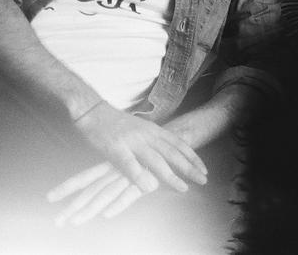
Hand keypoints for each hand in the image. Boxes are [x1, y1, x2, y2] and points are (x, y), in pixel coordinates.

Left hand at [47, 163, 142, 226]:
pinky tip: (106, 215)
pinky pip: (129, 195)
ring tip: (73, 223)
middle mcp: (115, 171)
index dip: (66, 188)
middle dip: (72, 207)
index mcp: (110, 166)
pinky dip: (117, 205)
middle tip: (56, 222)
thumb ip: (115, 175)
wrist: (173, 139)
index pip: (84, 178)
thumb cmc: (149, 154)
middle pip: (90, 191)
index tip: (48, 198)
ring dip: (89, 210)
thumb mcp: (128, 163)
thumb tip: (100, 189)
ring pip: (105, 195)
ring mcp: (129, 177)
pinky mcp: (145, 182)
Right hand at [73, 102, 207, 193]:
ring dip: (170, 176)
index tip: (204, 170)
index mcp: (154, 130)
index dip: (193, 157)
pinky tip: (148, 187)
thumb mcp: (141, 129)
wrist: (93, 110)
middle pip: (173, 153)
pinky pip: (130, 164)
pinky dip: (140, 176)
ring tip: (182, 188)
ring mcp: (132, 141)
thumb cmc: (117, 123)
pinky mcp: (115, 148)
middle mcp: (147, 135)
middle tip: (203, 180)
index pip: (179, 144)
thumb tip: (169, 156)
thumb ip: (154, 142)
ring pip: (156, 160)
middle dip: (189, 168)